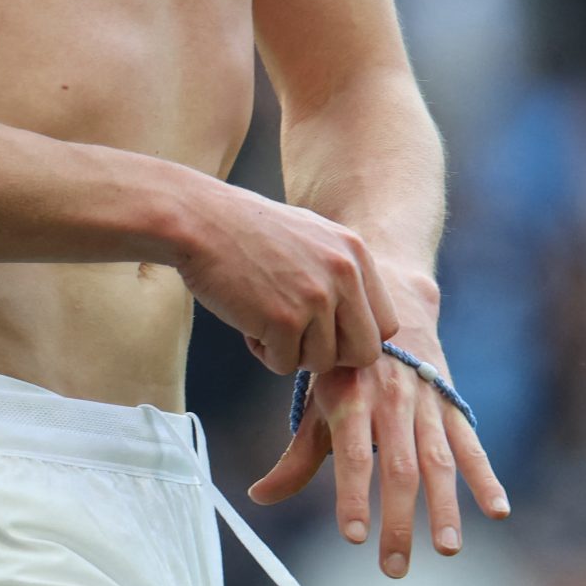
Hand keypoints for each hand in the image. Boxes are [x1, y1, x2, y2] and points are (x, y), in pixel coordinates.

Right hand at [173, 179, 397, 375]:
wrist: (199, 220)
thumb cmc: (246, 230)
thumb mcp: (312, 236)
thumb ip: (340, 272)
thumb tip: (358, 318)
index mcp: (355, 253)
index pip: (386, 324)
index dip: (355, 337)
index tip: (328, 333)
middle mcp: (344, 274)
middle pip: (364, 352)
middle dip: (331, 355)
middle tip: (299, 338)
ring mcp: (315, 297)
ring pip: (321, 363)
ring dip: (291, 352)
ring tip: (265, 320)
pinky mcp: (283, 319)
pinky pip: (284, 365)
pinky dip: (263, 352)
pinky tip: (247, 321)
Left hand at [248, 274, 507, 578]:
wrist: (391, 303)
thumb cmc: (344, 366)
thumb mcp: (318, 401)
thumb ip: (296, 457)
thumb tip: (259, 497)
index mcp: (350, 398)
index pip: (352, 453)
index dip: (352, 494)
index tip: (354, 535)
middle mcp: (390, 399)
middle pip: (398, 467)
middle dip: (397, 520)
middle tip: (393, 567)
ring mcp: (425, 402)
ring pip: (437, 460)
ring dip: (444, 508)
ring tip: (446, 548)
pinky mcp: (452, 405)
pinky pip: (472, 445)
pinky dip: (487, 478)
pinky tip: (498, 511)